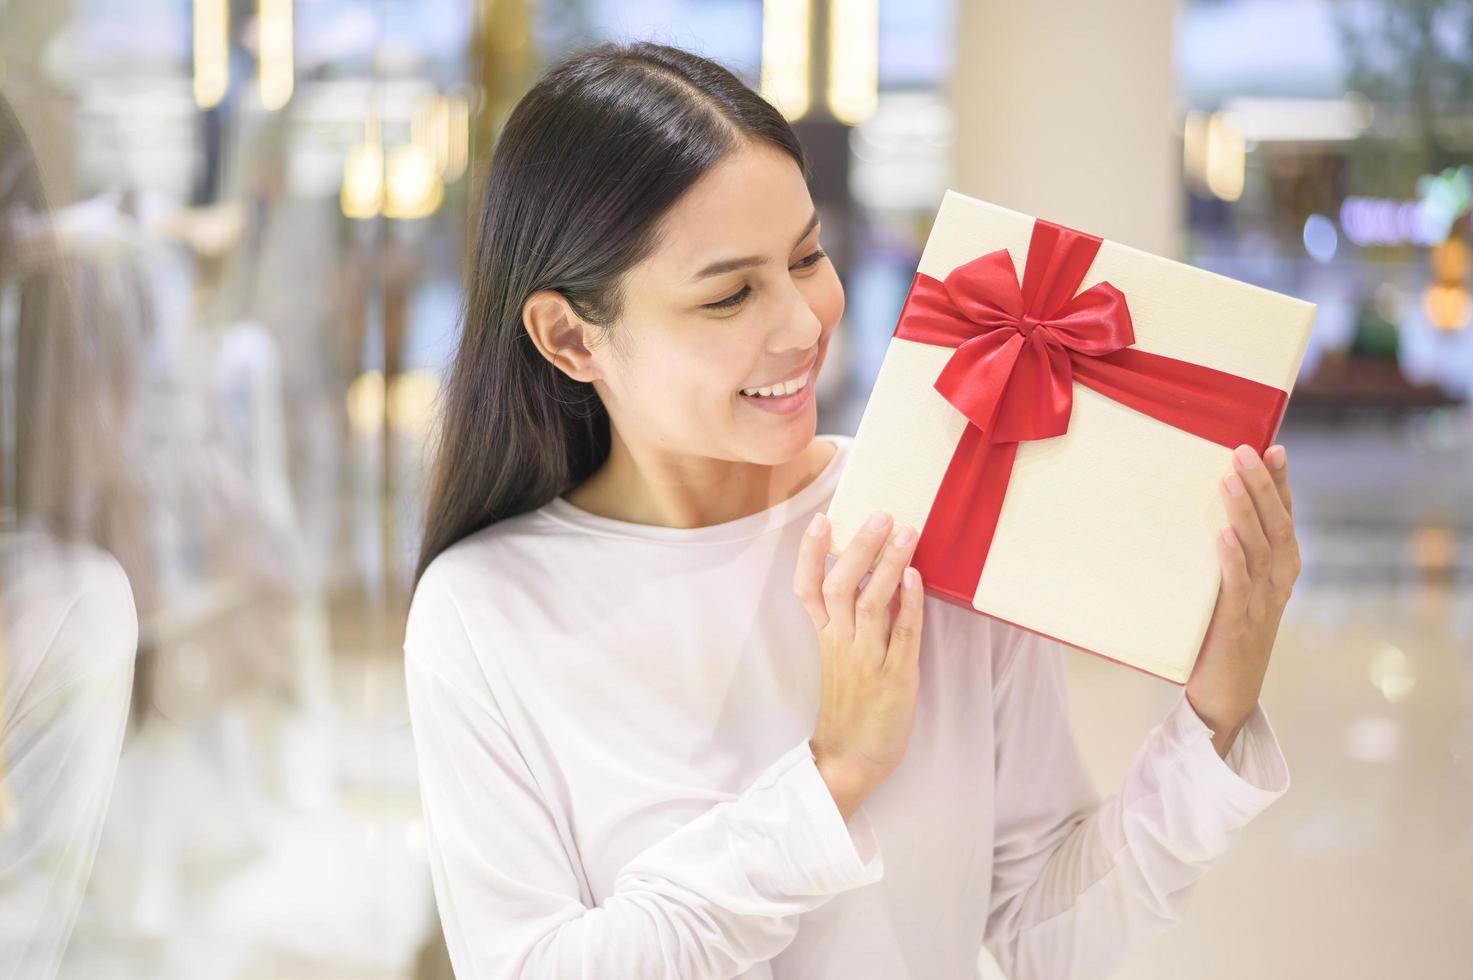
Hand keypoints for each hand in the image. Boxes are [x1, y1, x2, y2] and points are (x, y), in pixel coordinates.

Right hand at [794, 509, 924, 820]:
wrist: (850, 759)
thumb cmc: (848, 708)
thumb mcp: (838, 660)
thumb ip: (848, 623)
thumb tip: (873, 577)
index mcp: (825, 639)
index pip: (807, 589)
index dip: (811, 553)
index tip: (821, 519)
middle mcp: (841, 644)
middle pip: (840, 586)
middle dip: (858, 547)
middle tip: (880, 515)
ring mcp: (867, 660)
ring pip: (872, 603)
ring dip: (888, 565)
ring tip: (906, 532)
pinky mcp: (895, 677)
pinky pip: (902, 634)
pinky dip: (909, 604)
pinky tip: (915, 578)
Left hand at [1186, 443, 1300, 758]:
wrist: (1223, 699)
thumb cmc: (1221, 639)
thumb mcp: (1230, 592)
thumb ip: (1226, 558)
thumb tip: (1198, 514)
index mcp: (1278, 573)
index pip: (1284, 518)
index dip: (1281, 484)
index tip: (1275, 447)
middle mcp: (1276, 585)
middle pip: (1277, 525)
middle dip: (1263, 486)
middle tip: (1245, 450)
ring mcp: (1260, 606)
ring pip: (1261, 549)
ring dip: (1245, 512)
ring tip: (1229, 479)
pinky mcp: (1237, 626)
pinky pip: (1238, 588)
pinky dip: (1232, 561)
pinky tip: (1222, 537)